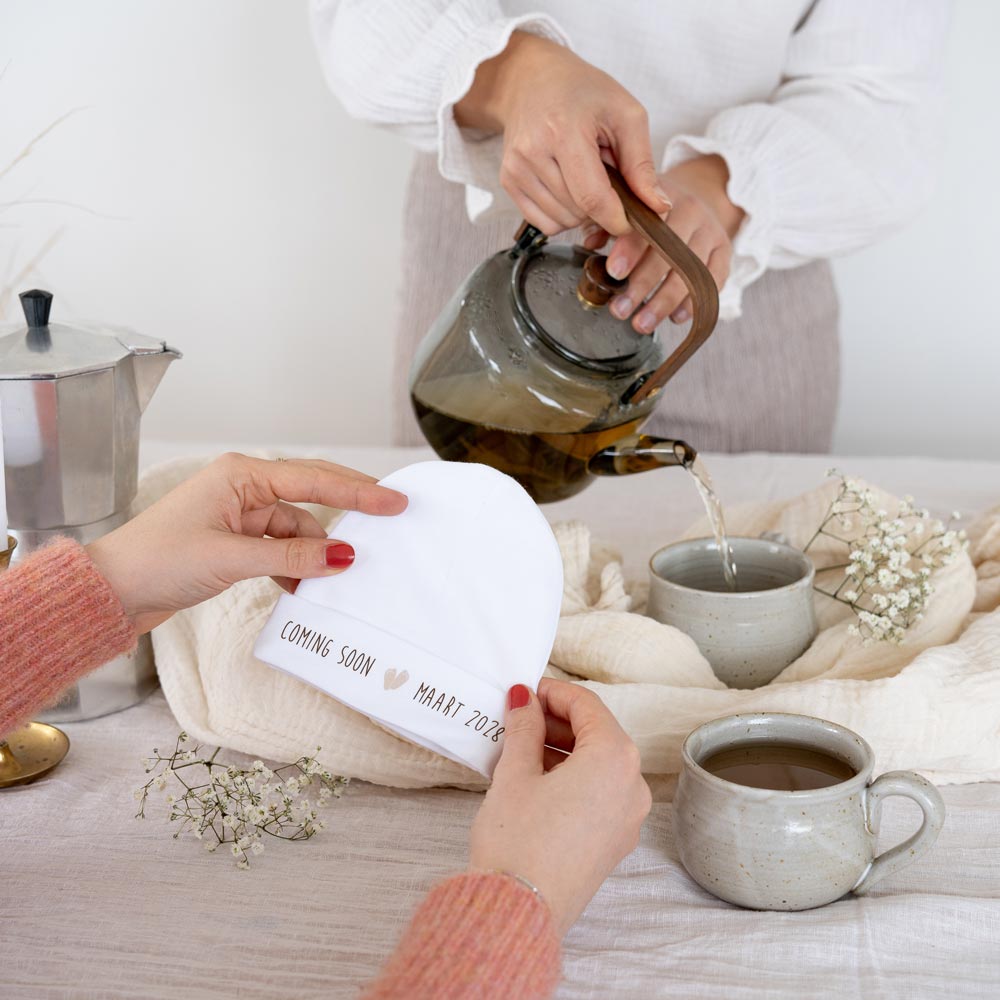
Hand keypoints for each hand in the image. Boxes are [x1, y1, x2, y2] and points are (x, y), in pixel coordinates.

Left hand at [86, 453, 407, 633]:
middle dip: (349, 508)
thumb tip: (342, 555)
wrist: (112, 590)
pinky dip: (295, 567)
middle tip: (391, 516)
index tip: (393, 500)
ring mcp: (240, 515)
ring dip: (315, 553)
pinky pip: (280, 549)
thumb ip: (292, 555)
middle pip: (311, 494)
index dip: (358, 491)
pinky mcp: (235, 541)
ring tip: (341, 576)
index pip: (314, 479)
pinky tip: (306, 588)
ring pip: (298, 529)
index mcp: (242, 475)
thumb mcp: (231, 558)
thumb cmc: (157, 560)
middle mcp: (244, 488)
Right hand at [455, 32, 667, 235]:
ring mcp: (515, 169)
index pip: (592, 198)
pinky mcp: (508, 181)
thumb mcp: (626, 114)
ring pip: (561, 222)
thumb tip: (660, 208)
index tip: (632, 221)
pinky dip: (562, 215)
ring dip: (581, 211)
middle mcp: (533, 152)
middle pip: (578, 212)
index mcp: (564, 131)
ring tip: (584, 175)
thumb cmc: (583, 92)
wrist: (531, 79)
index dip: (617, 219)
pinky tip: (567, 187)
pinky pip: (544, 223)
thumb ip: (642, 165)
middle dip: (601, 207)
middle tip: (606, 176)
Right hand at [468, 679, 651, 936]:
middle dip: (559, 722)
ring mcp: (628, 817)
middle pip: (599, 734)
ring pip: (600, 764)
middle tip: (521, 716)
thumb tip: (525, 701)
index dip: (554, 693)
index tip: (527, 691)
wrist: (518, 912)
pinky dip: (574, 777)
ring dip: (565, 749)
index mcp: (614, 759)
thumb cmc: (517, 842)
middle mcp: (632, 786)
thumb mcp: (515, 773)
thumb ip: (524, 728)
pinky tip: (538, 779)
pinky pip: (601, 792)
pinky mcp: (615, 841)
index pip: (587, 706)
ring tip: (522, 747)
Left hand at [600, 155, 743, 332]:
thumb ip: (606, 223)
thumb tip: (590, 242)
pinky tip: (675, 318)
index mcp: (660, 197)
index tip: (614, 273)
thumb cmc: (649, 211)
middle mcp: (691, 210)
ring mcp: (711, 230)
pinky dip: (694, 301)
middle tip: (620, 310)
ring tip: (641, 324)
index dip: (630, 249)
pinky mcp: (725, 249)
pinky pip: (714, 279)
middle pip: (668, 252)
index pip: (646, 224)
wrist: (694, 198)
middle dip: (642, 286)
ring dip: (664, 302)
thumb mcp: (627, 207)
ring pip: (690, 271)